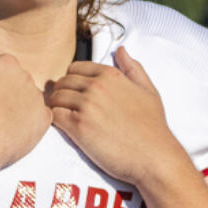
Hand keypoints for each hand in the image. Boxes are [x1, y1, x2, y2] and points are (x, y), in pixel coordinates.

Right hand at [0, 28, 52, 168]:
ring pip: (29, 99)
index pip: (3, 65)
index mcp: (6, 64)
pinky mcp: (44, 121)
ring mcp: (37, 99)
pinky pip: (41, 118)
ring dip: (19, 107)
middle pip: (18, 81)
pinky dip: (30, 123)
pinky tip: (14, 130)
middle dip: (6, 92)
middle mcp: (26, 77)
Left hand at [47, 46, 184, 185]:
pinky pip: (54, 115)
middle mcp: (97, 86)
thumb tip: (121, 50)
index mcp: (111, 75)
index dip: (71, 80)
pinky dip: (54, 121)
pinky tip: (63, 128)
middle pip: (62, 82)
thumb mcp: (148, 91)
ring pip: (55, 98)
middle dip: (60, 93)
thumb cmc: (152, 126)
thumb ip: (133, 68)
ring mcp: (87, 105)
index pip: (75, 68)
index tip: (73, 93)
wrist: (154, 156)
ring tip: (62, 118)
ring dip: (55, 107)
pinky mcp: (79, 126)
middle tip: (64, 107)